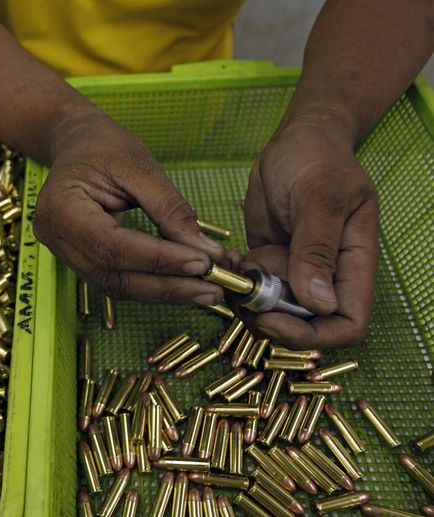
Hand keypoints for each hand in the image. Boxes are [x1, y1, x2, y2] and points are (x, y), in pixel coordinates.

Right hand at [34, 110, 225, 303]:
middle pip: (114, 276)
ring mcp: (66, 253)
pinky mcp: (82, 260)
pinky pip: (118, 281)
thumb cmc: (102, 145)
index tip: (202, 263)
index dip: (158, 259)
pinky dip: (153, 285)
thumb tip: (205, 251)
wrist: (74, 142)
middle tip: (213, 289)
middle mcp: (57, 238)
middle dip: (167, 286)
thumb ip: (170, 209)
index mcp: (61, 207)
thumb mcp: (139, 165)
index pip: (112, 245)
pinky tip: (184, 284)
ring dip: (164, 292)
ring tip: (207, 291)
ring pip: (117, 286)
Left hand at [243, 110, 378, 347]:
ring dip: (246, 300)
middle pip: (303, 326)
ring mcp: (295, 271)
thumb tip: (319, 302)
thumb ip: (317, 248)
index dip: (311, 335)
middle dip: (268, 319)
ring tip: (232, 266)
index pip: (347, 325)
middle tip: (238, 295)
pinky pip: (250, 288)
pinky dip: (235, 282)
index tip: (272, 319)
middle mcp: (326, 276)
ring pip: (271, 310)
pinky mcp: (269, 262)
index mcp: (353, 265)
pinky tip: (229, 257)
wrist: (298, 140)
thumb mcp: (318, 197)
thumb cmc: (319, 160)